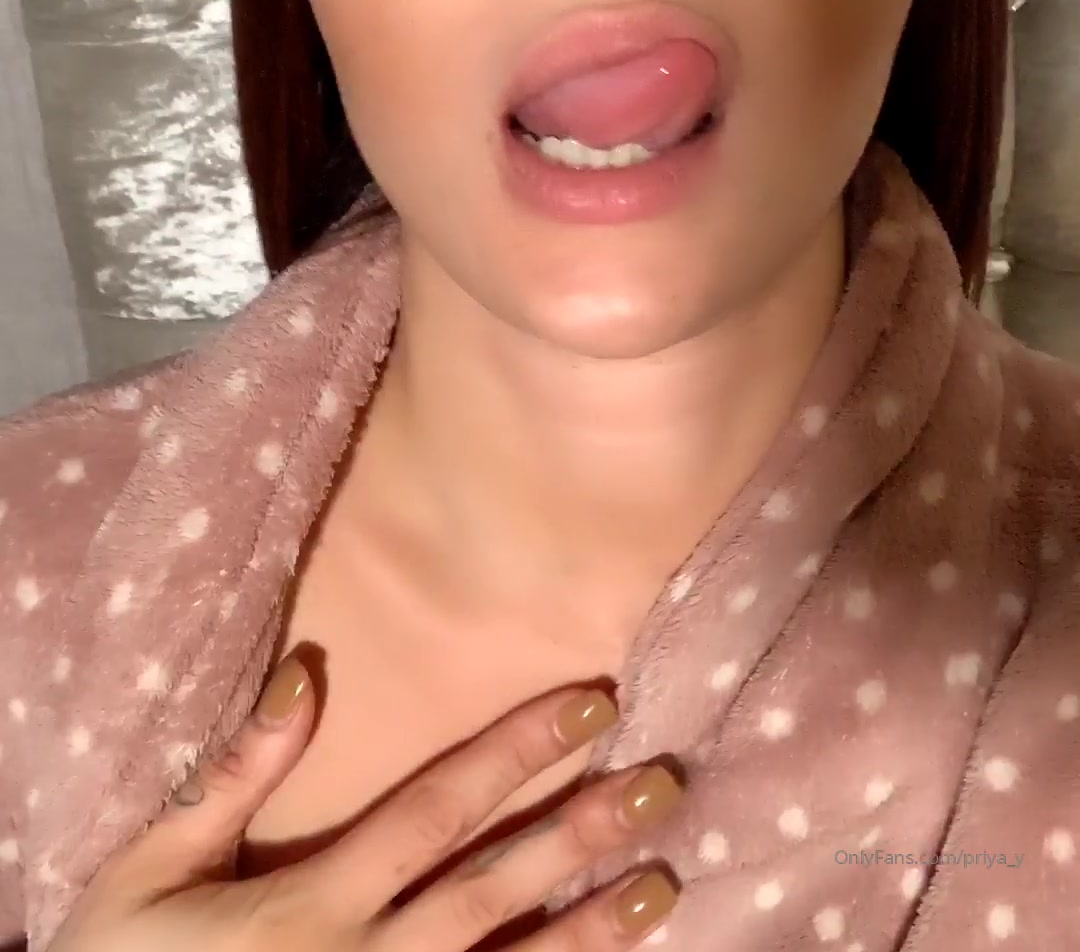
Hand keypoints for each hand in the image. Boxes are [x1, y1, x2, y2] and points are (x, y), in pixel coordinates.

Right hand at [51, 654, 683, 950]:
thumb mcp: (151, 869)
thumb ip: (235, 776)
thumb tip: (305, 675)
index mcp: (317, 901)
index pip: (440, 807)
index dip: (521, 751)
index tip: (590, 702)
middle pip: (497, 888)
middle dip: (583, 832)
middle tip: (664, 784)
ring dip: (594, 931)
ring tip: (664, 884)